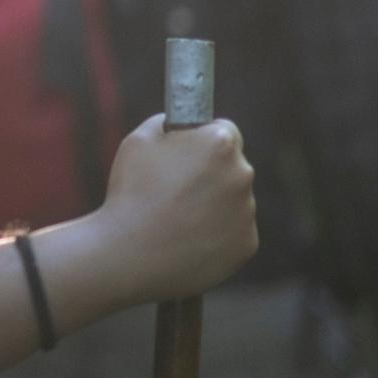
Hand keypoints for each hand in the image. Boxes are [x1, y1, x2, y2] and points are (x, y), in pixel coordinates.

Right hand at [93, 114, 257, 303]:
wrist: (129, 253)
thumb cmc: (131, 192)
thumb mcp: (138, 140)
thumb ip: (166, 123)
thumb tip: (178, 125)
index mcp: (220, 143)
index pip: (225, 130)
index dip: (202, 139)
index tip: (187, 152)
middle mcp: (243, 174)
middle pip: (232, 166)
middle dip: (210, 172)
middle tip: (176, 188)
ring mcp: (247, 212)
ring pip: (233, 201)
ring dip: (213, 204)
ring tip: (176, 218)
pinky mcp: (246, 245)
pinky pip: (234, 232)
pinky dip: (215, 234)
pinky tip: (186, 239)